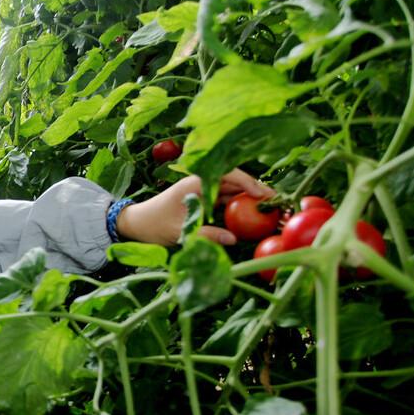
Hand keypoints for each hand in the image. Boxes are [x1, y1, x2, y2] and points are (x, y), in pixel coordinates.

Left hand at [116, 168, 272, 245]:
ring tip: (271, 208)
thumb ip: (206, 236)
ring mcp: (203, 189)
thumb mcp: (180, 233)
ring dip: (250, 197)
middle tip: (277, 202)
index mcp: (196, 182)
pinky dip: (240, 204)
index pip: (228, 174)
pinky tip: (254, 214)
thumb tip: (233, 240)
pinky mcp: (203, 199)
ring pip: (232, 189)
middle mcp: (201, 182)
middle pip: (235, 180)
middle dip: (256, 190)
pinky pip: (225, 198)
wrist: (136, 223)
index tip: (262, 194)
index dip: (248, 182)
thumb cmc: (154, 225)